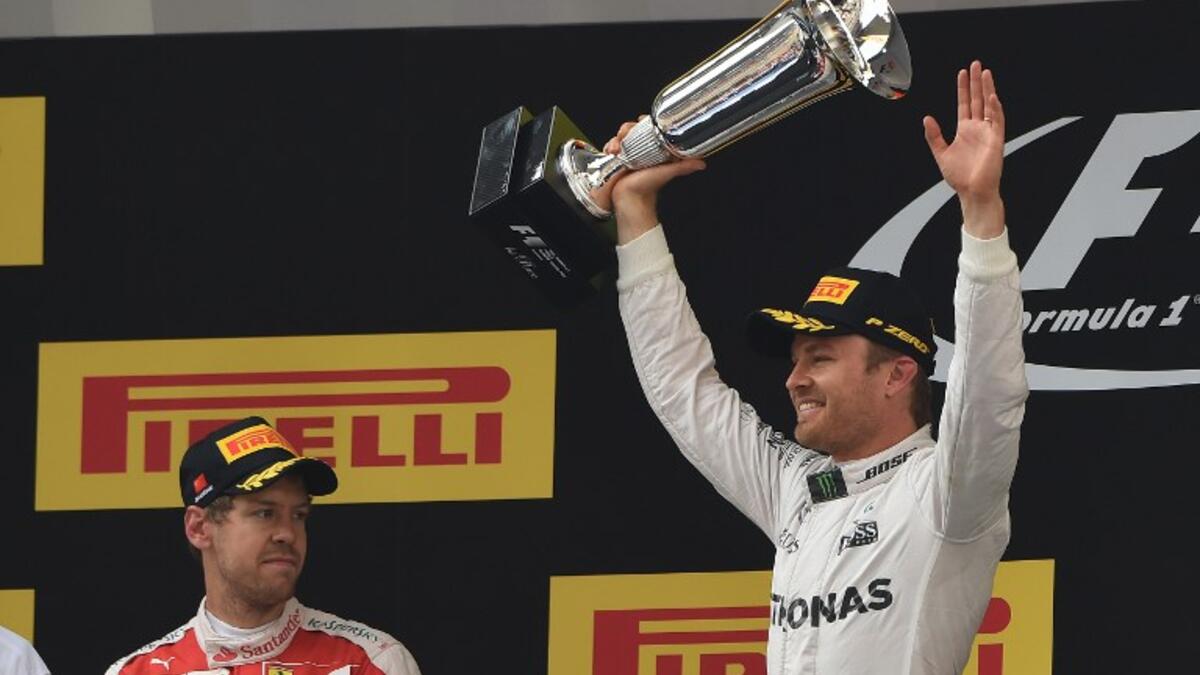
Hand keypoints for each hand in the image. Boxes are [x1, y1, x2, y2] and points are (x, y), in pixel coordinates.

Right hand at [605, 118, 704, 243]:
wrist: (629, 199)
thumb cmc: (648, 187)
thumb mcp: (668, 173)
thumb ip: (683, 166)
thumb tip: (701, 163)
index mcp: (654, 150)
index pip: (649, 129)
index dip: (644, 122)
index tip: (641, 120)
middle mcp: (641, 150)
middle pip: (633, 129)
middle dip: (627, 129)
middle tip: (625, 135)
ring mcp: (627, 153)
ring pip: (621, 136)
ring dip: (617, 138)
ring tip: (617, 148)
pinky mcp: (616, 158)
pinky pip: (611, 145)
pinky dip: (610, 145)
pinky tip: (612, 152)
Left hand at [922, 60, 1005, 237]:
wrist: (972, 192)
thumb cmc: (960, 177)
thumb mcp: (941, 153)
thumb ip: (934, 136)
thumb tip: (927, 119)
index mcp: (965, 130)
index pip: (964, 104)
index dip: (963, 88)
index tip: (962, 73)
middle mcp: (978, 128)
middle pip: (978, 99)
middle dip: (976, 82)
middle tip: (976, 64)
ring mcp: (988, 132)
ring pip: (989, 105)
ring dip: (988, 89)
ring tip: (985, 73)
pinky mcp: (996, 140)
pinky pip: (998, 121)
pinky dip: (996, 109)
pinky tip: (992, 97)